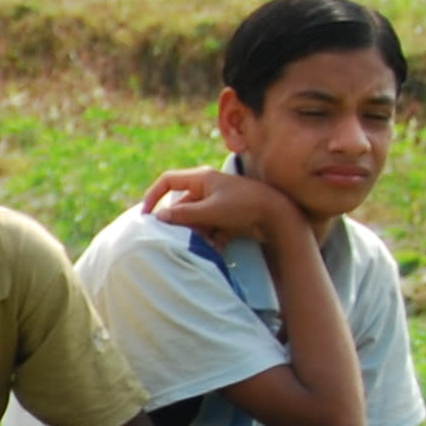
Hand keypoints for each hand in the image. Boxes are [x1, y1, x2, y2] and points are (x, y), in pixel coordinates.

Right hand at [142, 166, 301, 245]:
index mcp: (202, 178)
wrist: (278, 216)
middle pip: (182, 205)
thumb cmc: (245, 206)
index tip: (146, 215)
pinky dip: (211, 239)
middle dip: (180, 224)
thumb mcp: (211, 211)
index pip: (168, 181)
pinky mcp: (227, 217)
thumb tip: (159, 218)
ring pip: (196, 220)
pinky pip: (210, 228)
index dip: (153, 195)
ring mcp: (218, 203)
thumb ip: (184, 215)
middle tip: (176, 238)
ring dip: (196, 234)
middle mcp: (208, 188)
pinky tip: (217, 248)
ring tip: (201, 246)